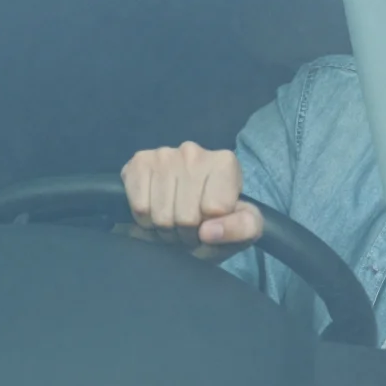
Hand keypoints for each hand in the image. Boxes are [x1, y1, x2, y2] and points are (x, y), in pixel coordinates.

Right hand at [120, 142, 262, 246]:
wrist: (189, 207)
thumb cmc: (221, 216)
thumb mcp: (246, 226)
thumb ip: (241, 229)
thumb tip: (207, 232)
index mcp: (224, 163)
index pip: (214, 210)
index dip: (212, 227)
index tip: (212, 222)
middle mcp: (193, 152)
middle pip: (185, 217)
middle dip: (187, 233)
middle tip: (190, 228)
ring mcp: (163, 155)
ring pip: (160, 216)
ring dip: (165, 230)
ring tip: (174, 222)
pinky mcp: (139, 163)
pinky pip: (139, 207)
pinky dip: (145, 221)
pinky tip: (156, 211)